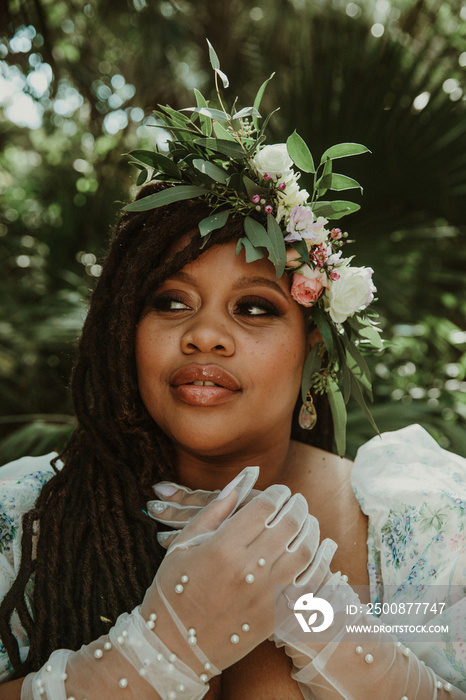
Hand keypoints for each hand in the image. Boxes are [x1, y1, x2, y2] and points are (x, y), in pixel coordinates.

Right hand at [141, 472, 320, 674]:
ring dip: (312, 531)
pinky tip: (323, 551)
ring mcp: (266, 595)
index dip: (278, 493)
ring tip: (308, 521)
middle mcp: (248, 570)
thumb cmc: (174, 589)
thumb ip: (218, 507)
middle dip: (298, 506)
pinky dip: (323, 565)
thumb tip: (247, 476)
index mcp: (223, 548)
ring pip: (306, 551)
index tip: (280, 490)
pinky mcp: (277, 617)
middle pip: (289, 524)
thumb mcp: (185, 543)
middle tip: (297, 501)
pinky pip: (312, 586)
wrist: (175, 647)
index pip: (265, 506)